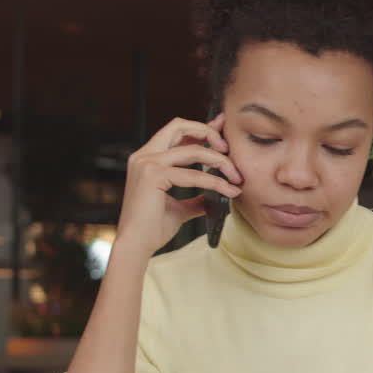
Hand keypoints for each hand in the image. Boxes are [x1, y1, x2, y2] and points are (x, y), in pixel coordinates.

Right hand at [114, 115, 243, 257]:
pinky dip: (215, 181)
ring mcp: (147, 163)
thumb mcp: (178, 209)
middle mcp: (144, 155)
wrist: (136, 246)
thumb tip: (214, 198)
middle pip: (180, 125)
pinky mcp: (152, 176)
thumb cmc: (152, 229)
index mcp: (147, 158)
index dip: (201, 127)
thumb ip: (195, 199)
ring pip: (193, 149)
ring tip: (236, 177)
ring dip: (220, 161)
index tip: (223, 128)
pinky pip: (194, 174)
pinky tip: (228, 190)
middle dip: (209, 132)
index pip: (176, 132)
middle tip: (230, 150)